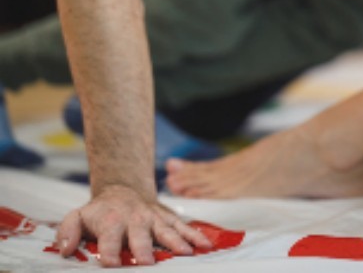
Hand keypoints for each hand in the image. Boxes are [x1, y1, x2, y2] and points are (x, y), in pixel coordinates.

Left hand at [56, 184, 211, 266]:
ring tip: (187, 253)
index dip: (110, 252)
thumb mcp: (77, 216)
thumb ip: (68, 231)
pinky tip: (206, 245)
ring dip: (177, 241)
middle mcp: (135, 219)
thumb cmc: (99, 212)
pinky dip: (195, 235)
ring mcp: (154, 218)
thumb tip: (65, 250)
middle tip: (148, 262)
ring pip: (167, 230)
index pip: (109, 238)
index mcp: (111, 220)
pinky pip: (183, 227)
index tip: (112, 264)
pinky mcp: (168, 218)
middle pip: (140, 235)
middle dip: (144, 249)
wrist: (123, 190)